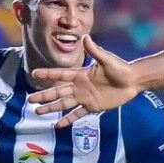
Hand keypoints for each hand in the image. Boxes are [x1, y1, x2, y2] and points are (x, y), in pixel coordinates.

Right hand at [28, 37, 142, 125]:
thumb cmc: (121, 68)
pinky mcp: (93, 107)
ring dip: (51, 108)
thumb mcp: (107, 60)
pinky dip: (68, 120)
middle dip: (44, 96)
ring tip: (38, 112)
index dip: (48, 74)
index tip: (34, 73)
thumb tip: (85, 37)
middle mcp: (80, 86)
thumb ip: (95, 51)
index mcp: (81, 74)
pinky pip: (77, 114)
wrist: (133, 82)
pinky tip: (58, 125)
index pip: (60, 74)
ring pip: (64, 104)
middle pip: (58, 92)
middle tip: (30, 100)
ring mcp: (85, 97)